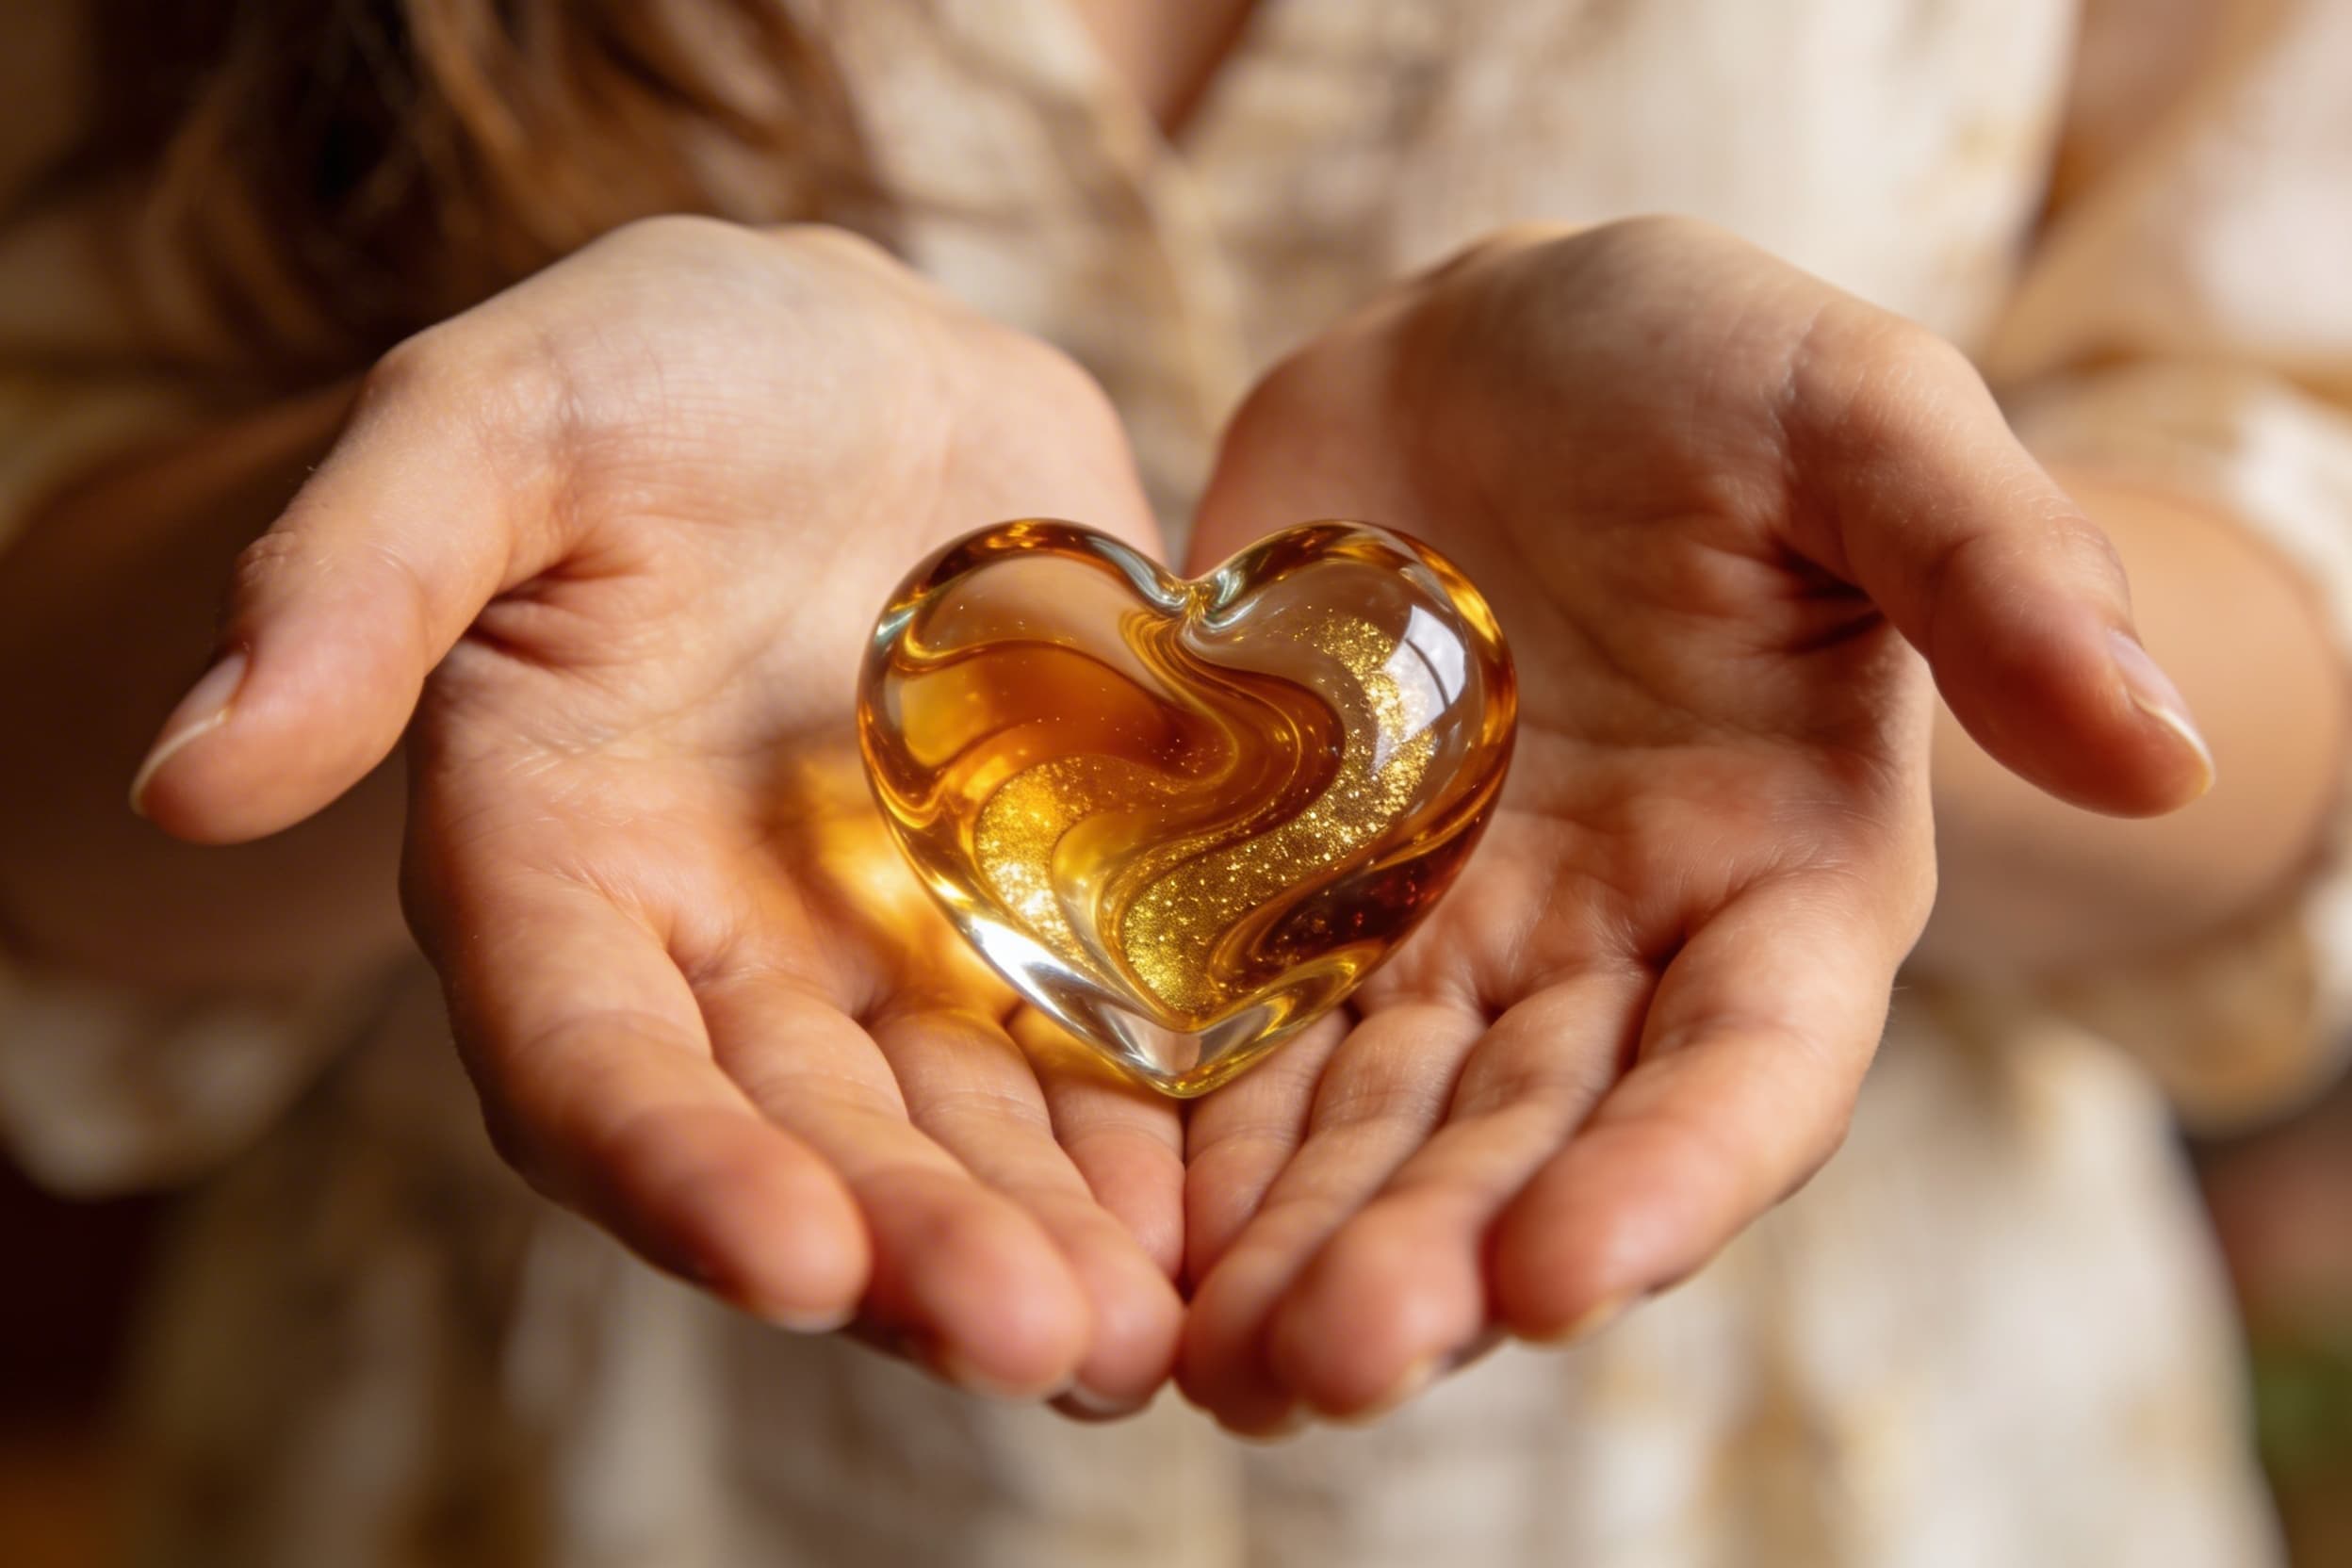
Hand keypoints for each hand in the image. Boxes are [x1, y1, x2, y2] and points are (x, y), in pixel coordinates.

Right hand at [133, 219, 1184, 1412]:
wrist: (852, 372)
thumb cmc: (651, 375)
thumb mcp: (493, 419)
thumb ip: (358, 577)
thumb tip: (187, 773)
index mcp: (559, 863)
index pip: (589, 1052)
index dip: (676, 1164)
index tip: (787, 1256)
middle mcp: (724, 951)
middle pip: (806, 1136)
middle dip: (909, 1246)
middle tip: (1025, 1338)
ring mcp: (892, 949)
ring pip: (962, 1129)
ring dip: (1047, 1236)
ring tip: (1135, 1331)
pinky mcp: (1040, 914)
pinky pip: (1099, 1050)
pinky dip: (1155, 1138)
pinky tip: (1222, 1224)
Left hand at [1174, 217, 2211, 1430]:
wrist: (1491, 347)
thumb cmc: (1702, 366)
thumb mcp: (1859, 415)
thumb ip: (1993, 568)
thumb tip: (2166, 751)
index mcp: (1781, 877)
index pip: (1745, 1066)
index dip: (1665, 1179)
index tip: (1561, 1277)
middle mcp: (1612, 947)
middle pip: (1531, 1139)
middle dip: (1438, 1255)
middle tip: (1331, 1362)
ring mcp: (1444, 935)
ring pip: (1373, 1125)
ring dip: (1298, 1246)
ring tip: (1216, 1360)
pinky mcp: (1295, 897)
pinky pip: (1237, 1035)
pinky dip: (1187, 1137)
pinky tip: (1119, 1230)